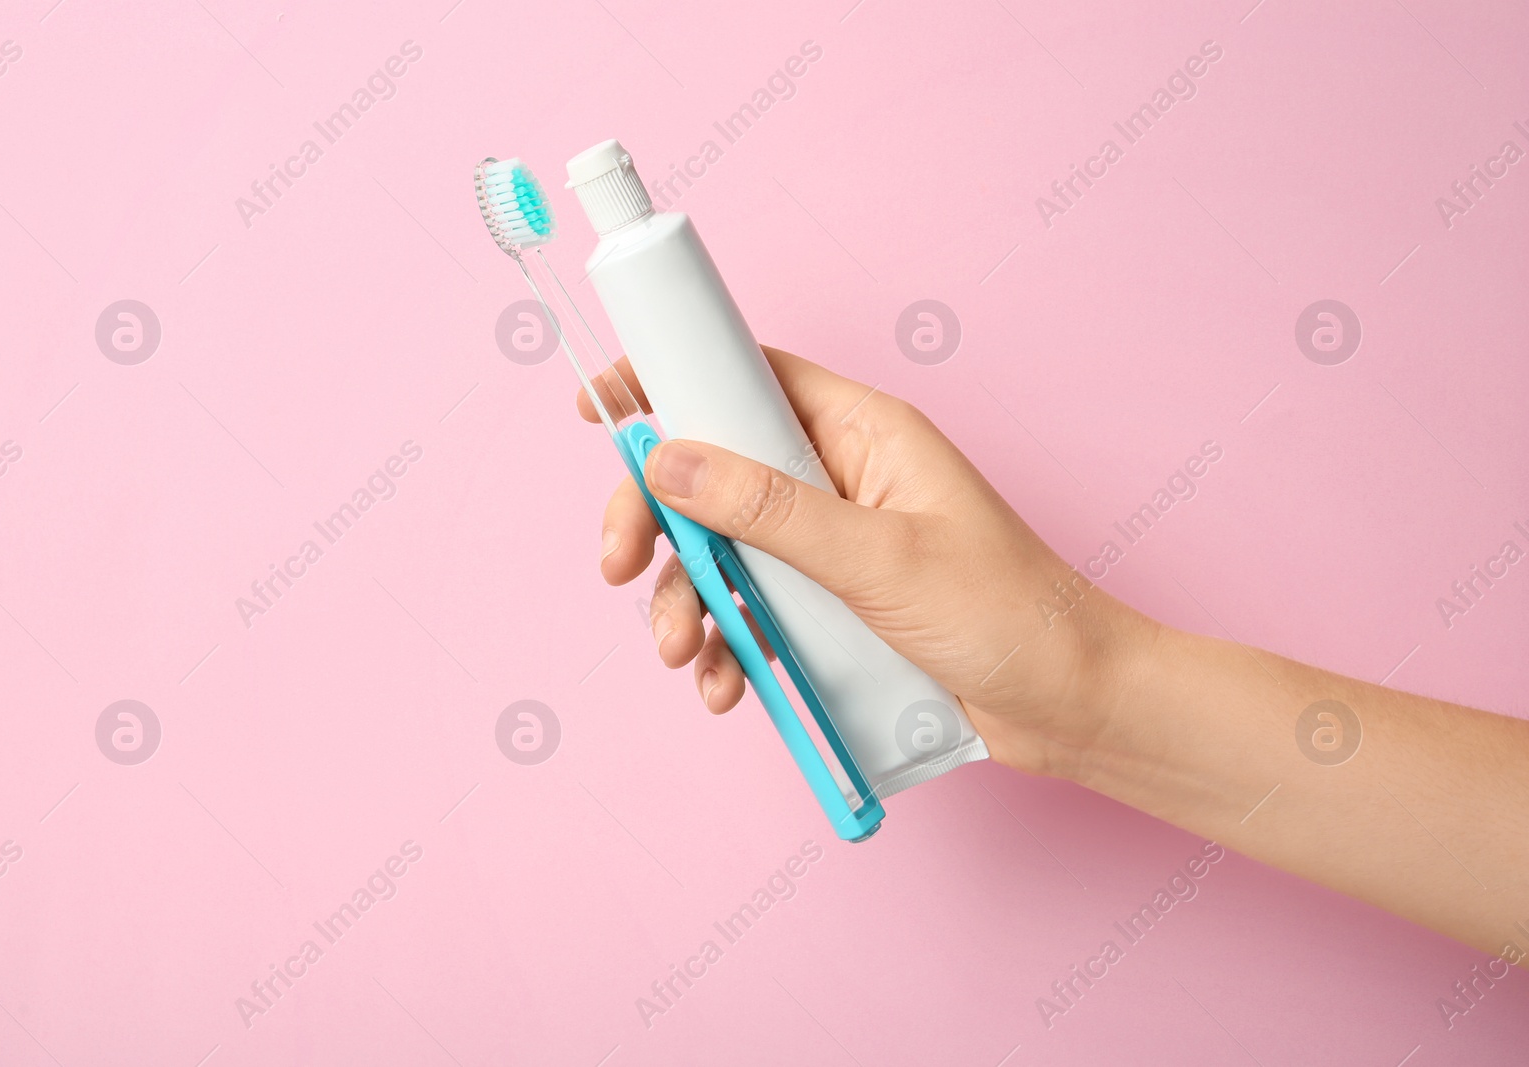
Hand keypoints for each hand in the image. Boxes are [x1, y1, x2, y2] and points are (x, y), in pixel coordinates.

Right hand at [579, 345, 1152, 778]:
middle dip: (659, 523)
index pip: (744, 376)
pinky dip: (729, 647)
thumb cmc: (1008, 613)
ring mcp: (833, 547)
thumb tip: (671, 460)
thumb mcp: (879, 557)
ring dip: (688, 601)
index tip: (597, 408)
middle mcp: (839, 479)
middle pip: (712, 474)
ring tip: (685, 656)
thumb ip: (769, 511)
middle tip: (619, 568)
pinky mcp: (832, 609)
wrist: (1073, 707)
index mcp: (861, 432)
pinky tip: (728, 687)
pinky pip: (754, 613)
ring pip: (723, 553)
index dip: (668, 382)